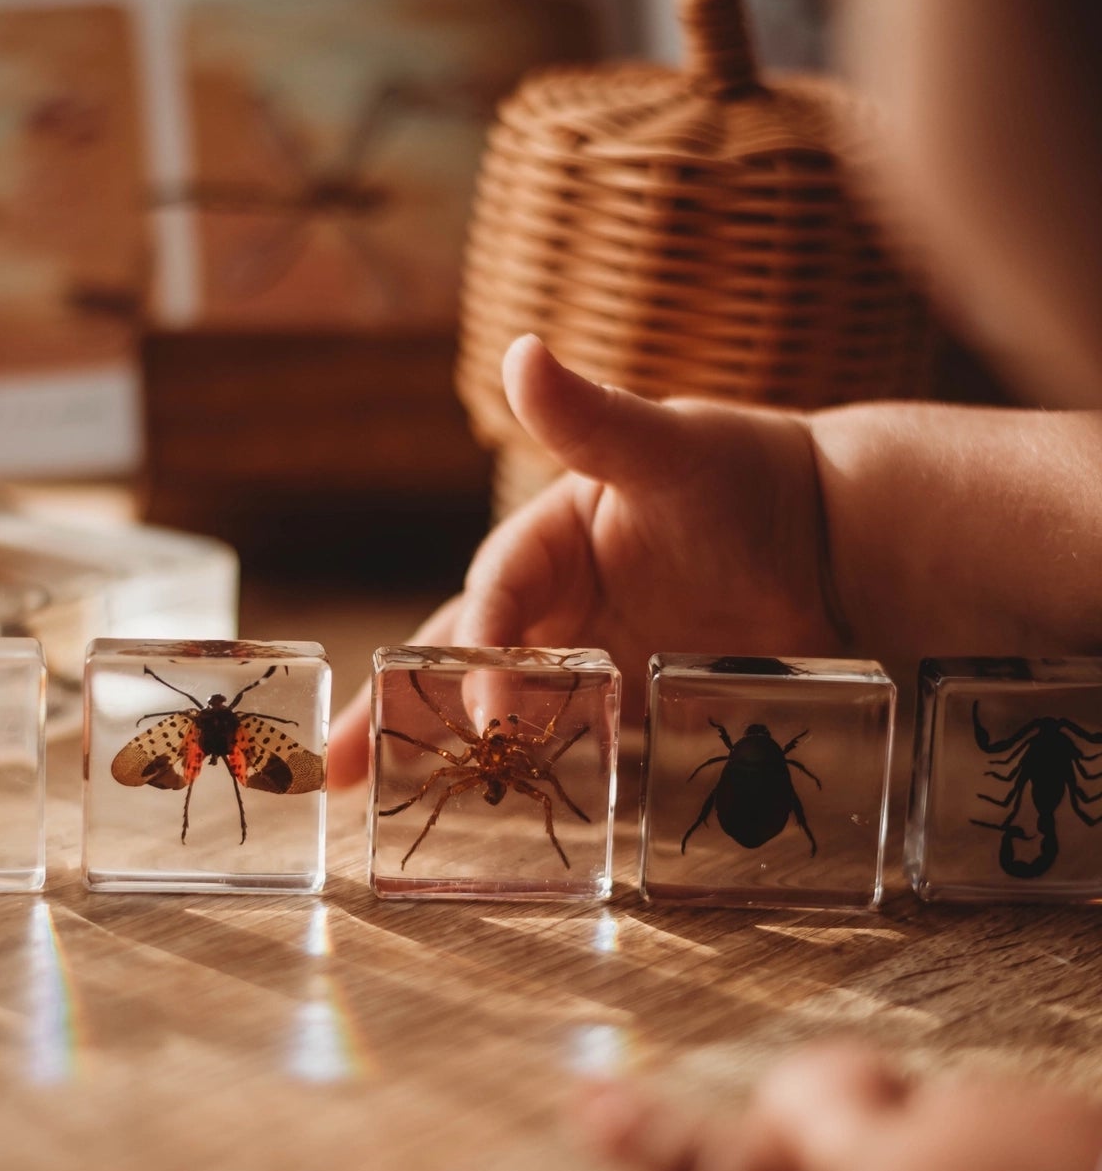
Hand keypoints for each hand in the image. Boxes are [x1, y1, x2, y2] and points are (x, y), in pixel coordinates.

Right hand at [330, 337, 848, 785]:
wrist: (835, 541)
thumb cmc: (746, 476)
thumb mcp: (667, 447)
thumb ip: (592, 419)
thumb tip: (521, 352)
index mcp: (543, 543)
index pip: (493, 601)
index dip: (482, 651)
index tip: (488, 703)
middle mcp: (550, 605)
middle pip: (458, 663)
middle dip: (394, 712)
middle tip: (335, 767)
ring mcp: (584, 660)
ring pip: (503, 711)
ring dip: (452, 753)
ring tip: (392, 809)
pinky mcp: (625, 706)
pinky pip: (568, 747)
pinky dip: (534, 778)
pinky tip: (502, 818)